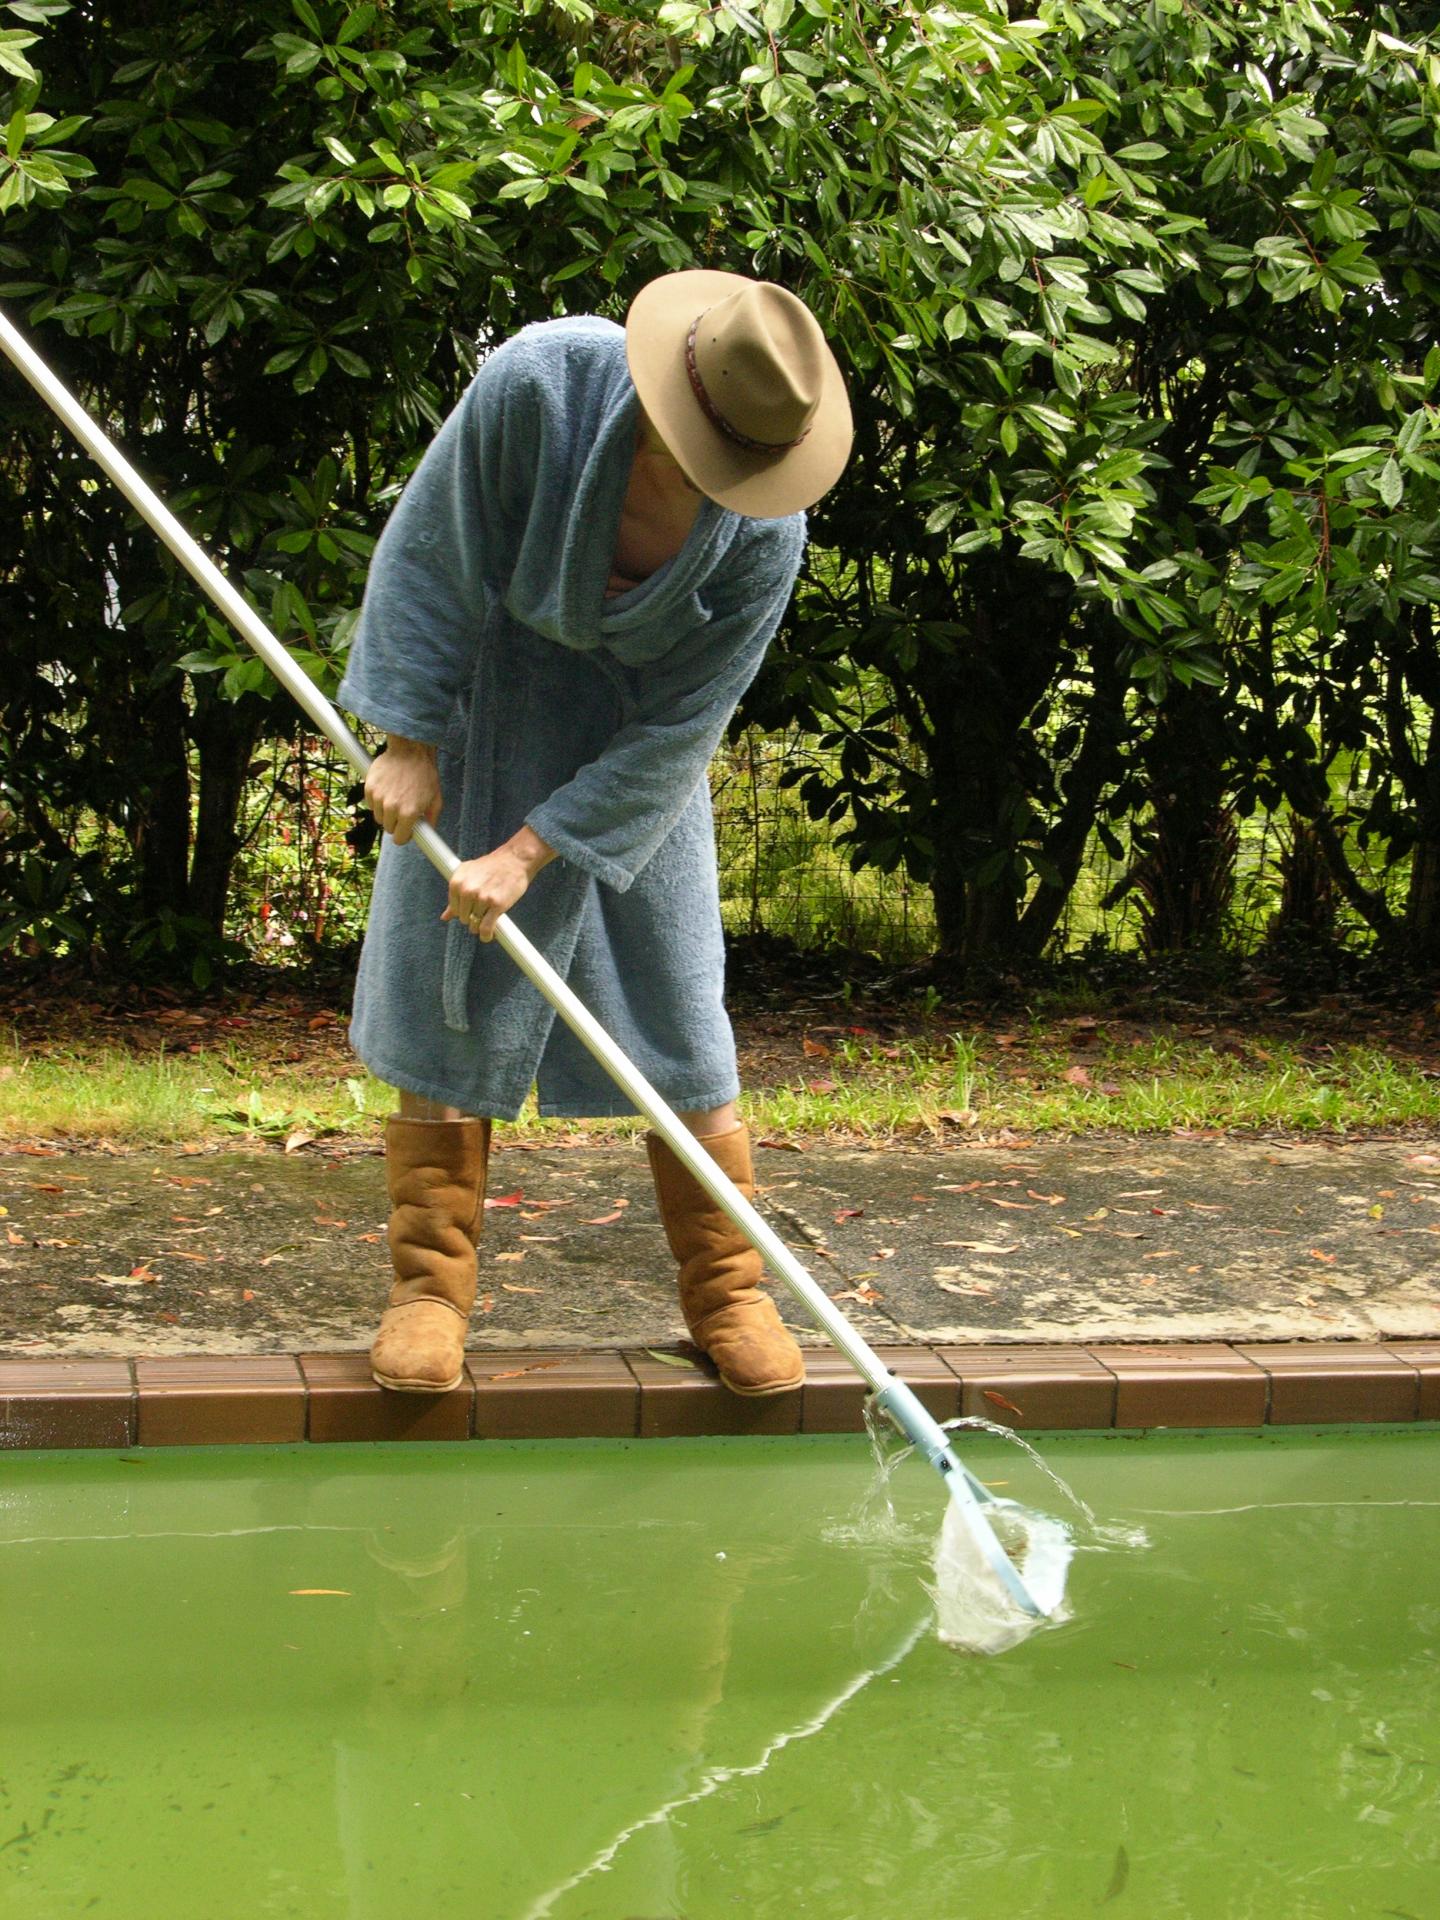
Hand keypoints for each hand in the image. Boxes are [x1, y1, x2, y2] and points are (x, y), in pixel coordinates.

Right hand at [365, 738, 441, 845]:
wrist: (410, 749)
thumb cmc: (425, 774)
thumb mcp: (436, 798)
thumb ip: (431, 819)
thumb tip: (428, 834)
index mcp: (409, 814)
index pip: (399, 839)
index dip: (403, 836)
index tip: (405, 832)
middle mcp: (392, 808)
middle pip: (388, 828)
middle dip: (395, 823)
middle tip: (403, 811)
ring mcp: (379, 798)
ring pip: (378, 817)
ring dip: (386, 812)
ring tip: (396, 798)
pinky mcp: (369, 788)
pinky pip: (371, 804)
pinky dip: (377, 801)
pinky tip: (387, 790)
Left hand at [442, 826, 555, 941]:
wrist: (514, 860)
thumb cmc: (491, 867)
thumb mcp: (468, 875)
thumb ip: (455, 896)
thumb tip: (444, 917)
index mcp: (456, 883)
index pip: (454, 910)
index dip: (464, 911)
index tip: (473, 908)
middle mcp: (467, 890)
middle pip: (464, 919)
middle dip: (473, 918)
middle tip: (484, 910)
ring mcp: (482, 898)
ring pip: (475, 925)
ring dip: (481, 926)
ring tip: (489, 917)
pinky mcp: (496, 905)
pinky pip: (486, 928)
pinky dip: (486, 935)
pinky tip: (488, 936)